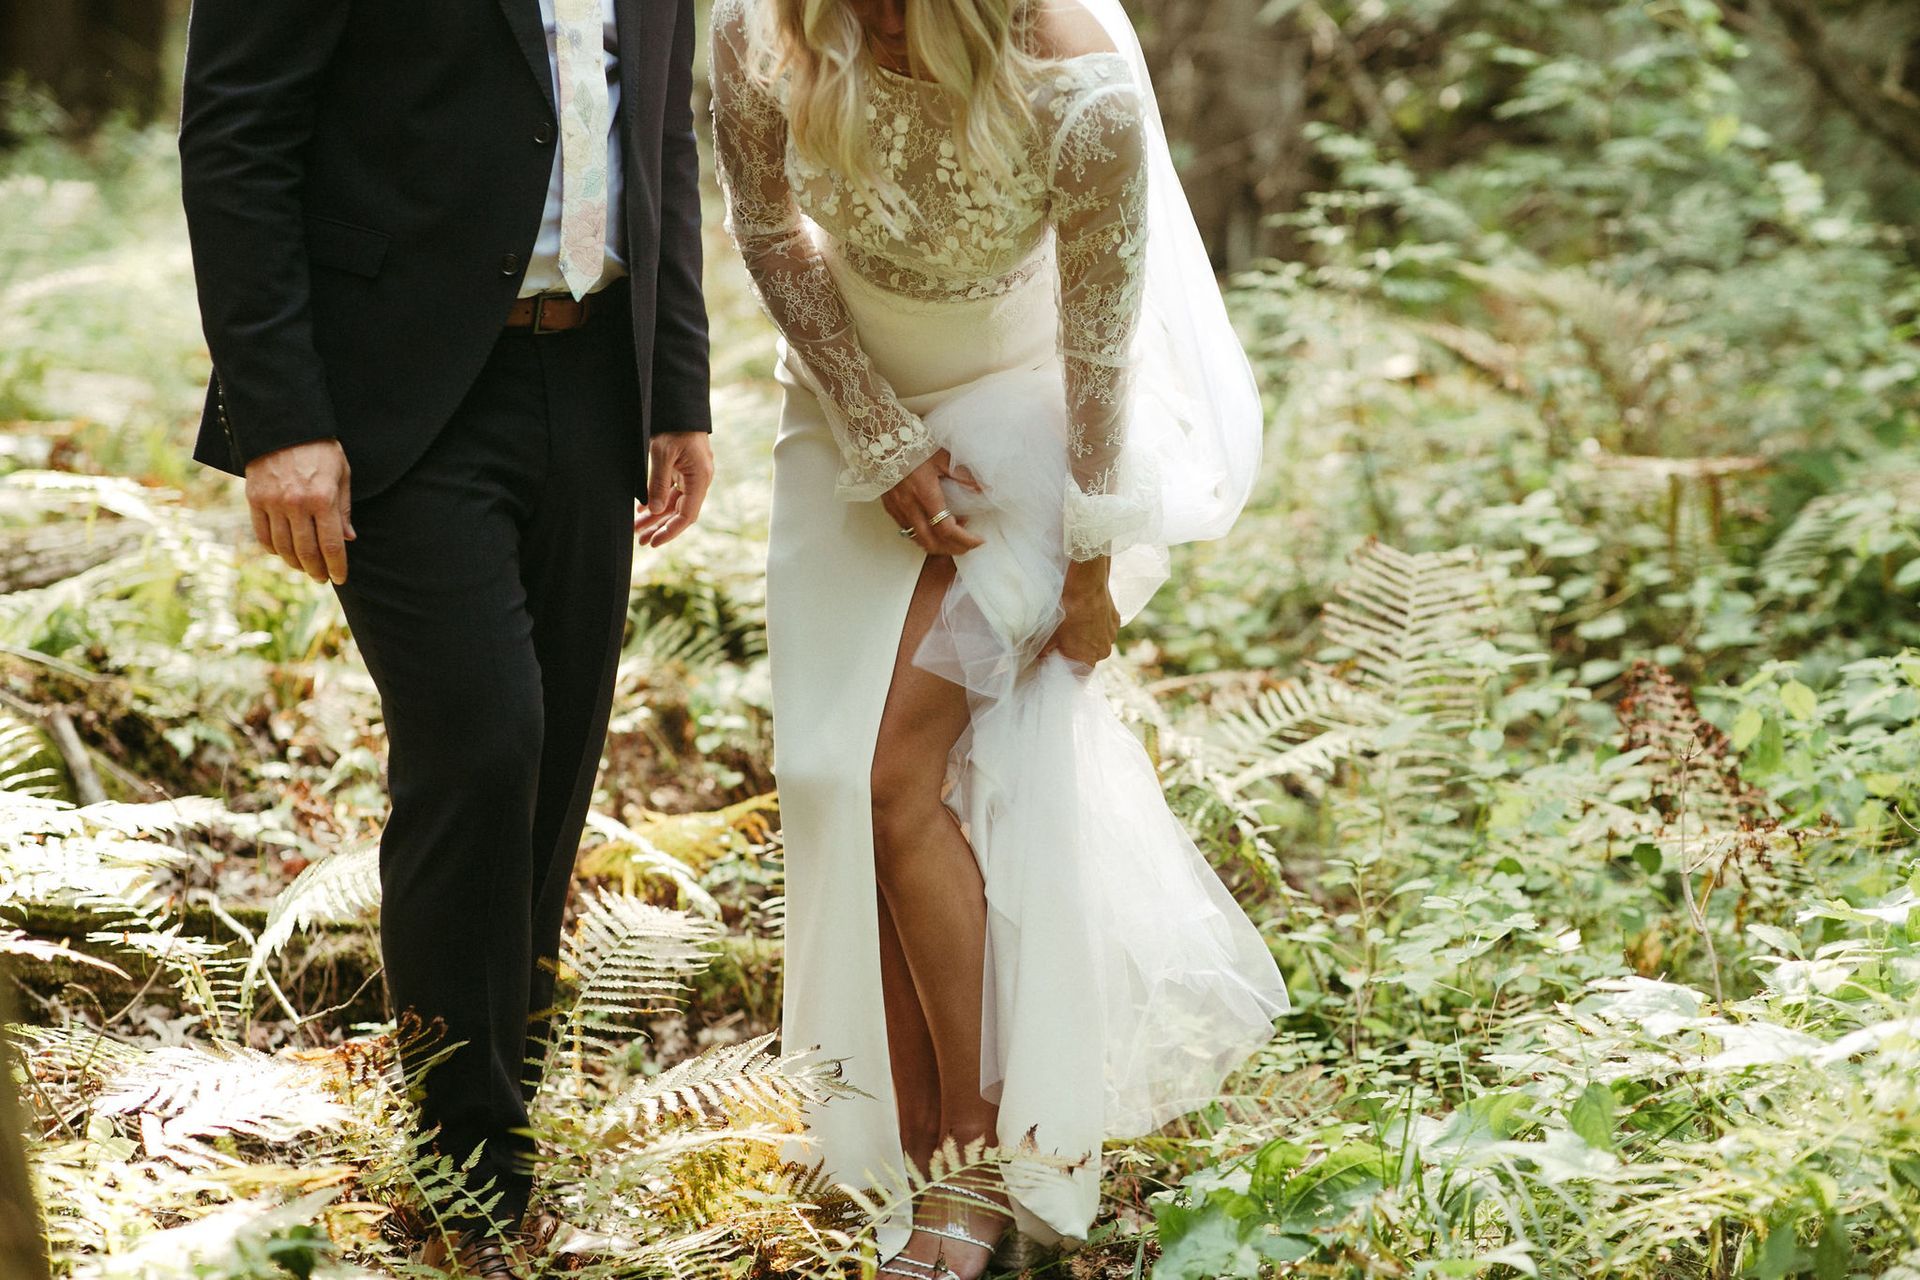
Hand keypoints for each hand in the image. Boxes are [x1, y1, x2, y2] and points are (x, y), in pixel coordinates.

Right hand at [245, 439, 354, 584]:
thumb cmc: (320, 449)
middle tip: (322, 578)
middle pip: (306, 552)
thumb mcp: (342, 474)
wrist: (284, 425)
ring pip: (283, 547)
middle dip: (316, 570)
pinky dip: (273, 549)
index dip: (337, 567)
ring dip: (295, 563)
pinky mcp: (255, 499)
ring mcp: (273, 503)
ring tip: (305, 568)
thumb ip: (343, 509)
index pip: (331, 545)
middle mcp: (297, 504)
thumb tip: (348, 539)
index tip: (340, 578)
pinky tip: (283, 552)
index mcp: (323, 499)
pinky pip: (262, 534)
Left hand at [635, 432, 715, 547]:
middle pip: (679, 512)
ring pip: (674, 503)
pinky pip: (671, 491)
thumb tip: (653, 510)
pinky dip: (657, 500)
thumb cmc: (674, 427)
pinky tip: (642, 510)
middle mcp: (699, 480)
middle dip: (659, 527)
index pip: (687, 515)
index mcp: (700, 478)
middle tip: (640, 541)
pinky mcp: (684, 470)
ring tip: (637, 528)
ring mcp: (692, 475)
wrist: (680, 406)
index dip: (670, 531)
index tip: (654, 542)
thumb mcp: (662, 455)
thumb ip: (659, 484)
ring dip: (656, 516)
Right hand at [882, 449, 983, 556]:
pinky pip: (907, 530)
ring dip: (938, 545)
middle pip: (932, 542)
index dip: (964, 540)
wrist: (882, 438)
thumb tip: (985, 489)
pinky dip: (923, 535)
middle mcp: (910, 506)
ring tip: (953, 537)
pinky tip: (933, 527)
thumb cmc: (913, 445)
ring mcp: (897, 508)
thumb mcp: (943, 458)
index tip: (978, 540)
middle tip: (968, 546)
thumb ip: (964, 476)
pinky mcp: (890, 507)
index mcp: (925, 494)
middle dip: (952, 549)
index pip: (946, 529)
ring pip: (917, 540)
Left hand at [1040, 557, 1118, 668]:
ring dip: (1088, 637)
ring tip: (1076, 625)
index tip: (1061, 663)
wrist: (1086, 587)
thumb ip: (1046, 651)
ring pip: (1098, 641)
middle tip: (1065, 641)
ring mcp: (1112, 634)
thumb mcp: (1051, 635)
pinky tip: (1086, 615)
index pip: (1080, 675)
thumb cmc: (1067, 613)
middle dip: (1078, 651)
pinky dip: (1096, 624)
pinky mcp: (1116, 619)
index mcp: (1088, 658)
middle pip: (1089, 657)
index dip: (1070, 670)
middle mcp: (1104, 650)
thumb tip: (1040, 658)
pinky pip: (1104, 627)